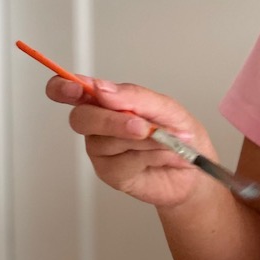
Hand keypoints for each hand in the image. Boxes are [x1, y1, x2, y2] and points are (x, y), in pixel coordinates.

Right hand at [45, 75, 216, 208]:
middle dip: (112, 121)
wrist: (196, 170)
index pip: (71, 90)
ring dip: (145, 140)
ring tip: (170, 142)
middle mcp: (99, 124)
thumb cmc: (180, 134)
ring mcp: (102, 149)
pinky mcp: (109, 172)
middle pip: (81, 118)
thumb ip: (135, 97)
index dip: (62, 87)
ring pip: (106, 141)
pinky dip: (150, 156)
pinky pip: (121, 162)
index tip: (75, 88)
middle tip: (142, 126)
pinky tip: (164, 156)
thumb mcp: (167, 108)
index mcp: (109, 101)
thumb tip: (102, 89)